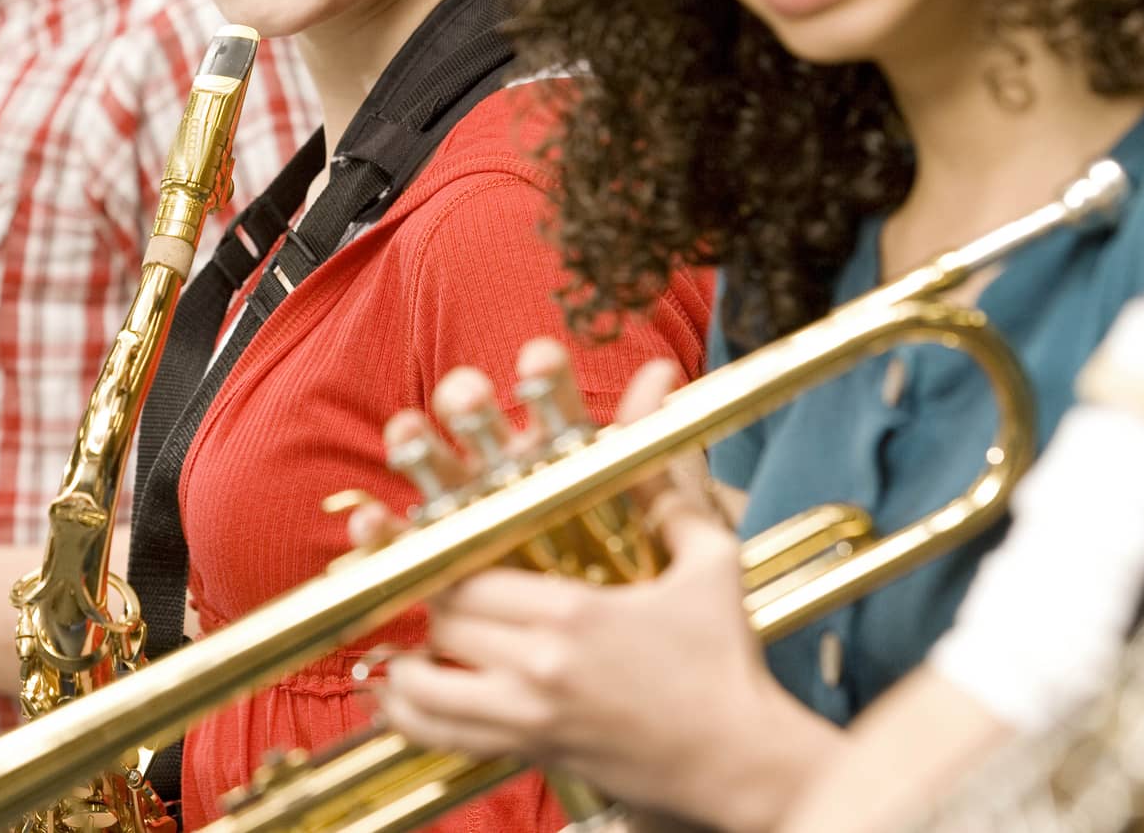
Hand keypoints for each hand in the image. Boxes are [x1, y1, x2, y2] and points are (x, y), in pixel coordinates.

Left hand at [369, 352, 832, 830]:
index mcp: (574, 609)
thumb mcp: (708, 560)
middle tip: (431, 580)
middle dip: (428, 595)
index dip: (441, 550)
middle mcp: (541, 663)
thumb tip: (657, 379)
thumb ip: (666, 474)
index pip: (467, 567)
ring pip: (425, 683)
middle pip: (441, 616)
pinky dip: (410, 717)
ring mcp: (531, 717)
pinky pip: (442, 737)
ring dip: (406, 660)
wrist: (745, 764)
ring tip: (400, 640)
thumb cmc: (727, 659)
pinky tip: (398, 698)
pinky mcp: (532, 754)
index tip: (433, 536)